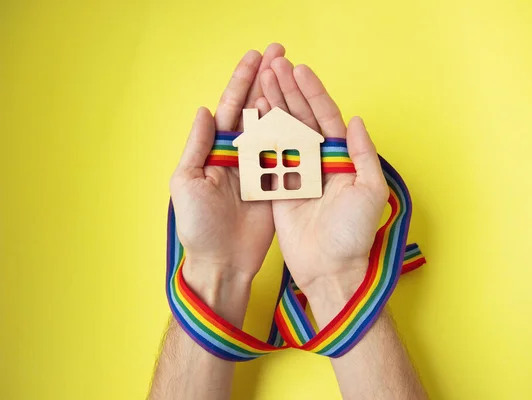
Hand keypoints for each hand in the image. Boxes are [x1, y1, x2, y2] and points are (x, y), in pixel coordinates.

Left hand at [169, 44, 283, 323]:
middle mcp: (240, 154)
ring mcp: (261, 168)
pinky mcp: (278, 184)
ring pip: (275, 126)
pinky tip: (306, 114)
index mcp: (216, 150)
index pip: (231, 108)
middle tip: (282, 54)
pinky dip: (298, 134)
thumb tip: (205, 110)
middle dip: (267, 80)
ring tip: (296, 75)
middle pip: (255, 109)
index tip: (256, 58)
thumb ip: (197, 146)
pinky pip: (290, 155)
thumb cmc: (198, 226)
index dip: (242, 81)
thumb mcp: (187, 183)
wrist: (221, 262)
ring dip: (284, 100)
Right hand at [258, 58, 388, 321]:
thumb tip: (356, 120)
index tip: (299, 70)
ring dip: (274, 105)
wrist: (330, 269)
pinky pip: (268, 158)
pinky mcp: (278, 189)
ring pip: (283, 132)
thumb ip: (363, 154)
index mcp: (341, 159)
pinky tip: (252, 114)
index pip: (326, 117)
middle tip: (274, 64)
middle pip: (302, 118)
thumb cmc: (354, 234)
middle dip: (289, 91)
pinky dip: (260, 136)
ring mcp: (297, 174)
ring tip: (262, 79)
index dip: (313, 93)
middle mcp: (319, 162)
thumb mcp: (370, 191)